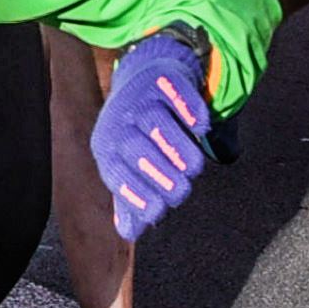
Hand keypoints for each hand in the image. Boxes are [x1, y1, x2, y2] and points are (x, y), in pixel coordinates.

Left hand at [85, 30, 215, 242]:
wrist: (145, 77)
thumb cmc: (140, 132)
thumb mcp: (130, 162)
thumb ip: (133, 196)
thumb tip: (130, 232)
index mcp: (107, 146)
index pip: (116, 173)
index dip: (137, 195)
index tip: (159, 212)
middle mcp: (118, 120)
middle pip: (134, 148)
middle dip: (160, 174)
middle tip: (182, 190)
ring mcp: (139, 95)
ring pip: (155, 121)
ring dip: (177, 147)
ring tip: (194, 168)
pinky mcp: (161, 75)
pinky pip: (173, 90)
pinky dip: (188, 108)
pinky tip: (201, 127)